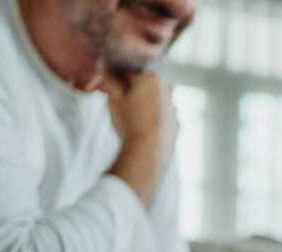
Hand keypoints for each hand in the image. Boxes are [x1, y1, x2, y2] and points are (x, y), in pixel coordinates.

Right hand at [100, 71, 177, 205]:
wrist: (149, 150)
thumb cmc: (130, 122)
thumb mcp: (114, 97)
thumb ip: (109, 80)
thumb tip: (106, 71)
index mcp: (152, 77)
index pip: (129, 69)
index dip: (116, 77)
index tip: (108, 85)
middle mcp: (167, 88)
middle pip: (144, 83)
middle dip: (130, 89)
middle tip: (118, 101)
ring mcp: (173, 106)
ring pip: (153, 99)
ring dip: (142, 102)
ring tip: (130, 116)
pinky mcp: (176, 122)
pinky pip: (161, 114)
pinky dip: (152, 116)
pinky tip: (141, 125)